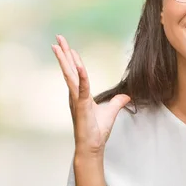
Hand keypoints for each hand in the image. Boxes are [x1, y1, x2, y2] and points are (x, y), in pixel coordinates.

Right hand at [52, 35, 129, 157]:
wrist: (92, 146)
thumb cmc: (97, 131)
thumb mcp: (111, 112)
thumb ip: (117, 102)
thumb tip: (126, 96)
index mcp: (80, 95)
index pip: (75, 73)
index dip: (72, 60)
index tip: (69, 47)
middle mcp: (75, 95)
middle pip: (68, 70)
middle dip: (63, 53)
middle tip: (58, 38)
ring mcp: (77, 100)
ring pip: (70, 75)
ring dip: (65, 59)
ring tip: (58, 45)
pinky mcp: (82, 106)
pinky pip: (82, 88)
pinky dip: (81, 76)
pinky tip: (78, 64)